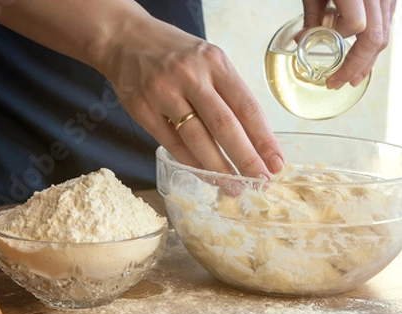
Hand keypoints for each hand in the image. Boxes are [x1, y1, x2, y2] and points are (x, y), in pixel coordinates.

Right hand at [101, 10, 284, 178]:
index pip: (247, 107)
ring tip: (234, 186)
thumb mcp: (209, 60)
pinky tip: (206, 175)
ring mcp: (164, 93)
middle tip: (261, 182)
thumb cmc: (175, 54)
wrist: (124, 39)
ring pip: (198, 139)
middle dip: (247, 159)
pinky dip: (192, 163)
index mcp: (215, 63)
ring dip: (219, 168)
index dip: (264, 139)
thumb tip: (254, 139)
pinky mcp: (143, 110)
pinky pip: (173, 144)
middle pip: (225, 125)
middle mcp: (191, 76)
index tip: (276, 163)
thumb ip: (228, 93)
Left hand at [301, 0, 395, 88]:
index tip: (326, 54)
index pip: (356, 26)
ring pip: (384, 33)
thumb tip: (302, 40)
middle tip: (340, 82)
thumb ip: (312, 14)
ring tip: (353, 76)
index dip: (340, 41)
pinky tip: (362, 55)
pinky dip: (374, 42)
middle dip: (357, 66)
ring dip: (368, 59)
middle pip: (375, 38)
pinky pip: (386, 23)